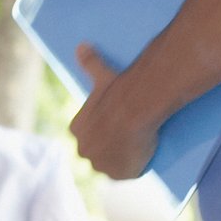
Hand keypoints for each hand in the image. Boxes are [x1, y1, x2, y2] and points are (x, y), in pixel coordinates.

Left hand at [69, 45, 159, 179]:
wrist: (137, 106)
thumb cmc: (118, 89)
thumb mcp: (101, 74)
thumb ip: (89, 62)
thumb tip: (81, 46)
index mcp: (77, 129)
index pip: (87, 135)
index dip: (101, 131)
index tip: (115, 125)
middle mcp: (84, 150)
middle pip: (97, 153)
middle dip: (109, 148)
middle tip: (129, 136)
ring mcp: (101, 165)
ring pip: (111, 165)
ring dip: (121, 160)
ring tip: (138, 147)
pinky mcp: (119, 174)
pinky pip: (127, 174)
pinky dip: (133, 169)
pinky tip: (143, 159)